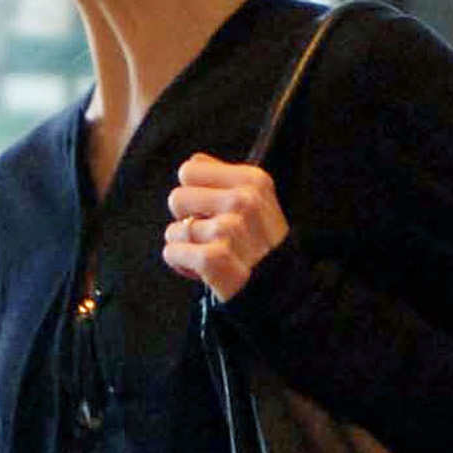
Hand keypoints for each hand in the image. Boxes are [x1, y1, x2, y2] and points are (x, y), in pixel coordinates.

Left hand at [163, 153, 288, 300]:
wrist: (281, 292)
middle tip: (209, 236)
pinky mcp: (213, 257)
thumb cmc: (263, 248)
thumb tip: (195, 160)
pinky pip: (172, 252)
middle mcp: (242, 200)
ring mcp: (228, 229)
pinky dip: (180, 264)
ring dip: (185, 247)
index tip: (210, 210)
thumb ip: (225, 179)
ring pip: (173, 230)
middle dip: (186, 220)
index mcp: (253, 180)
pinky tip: (201, 270)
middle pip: (176, 198)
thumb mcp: (258, 203)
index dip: (194, 192)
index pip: (189, 169)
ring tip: (210, 255)